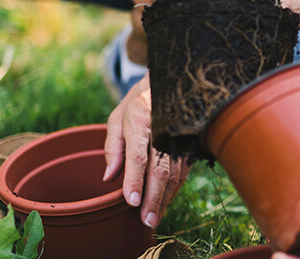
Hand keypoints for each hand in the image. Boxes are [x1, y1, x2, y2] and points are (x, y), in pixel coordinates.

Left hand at [104, 74, 189, 227]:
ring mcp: (180, 135)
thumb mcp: (118, 118)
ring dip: (166, 198)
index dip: (135, 180)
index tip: (132, 202)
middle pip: (160, 169)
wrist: (172, 81)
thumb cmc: (139, 102)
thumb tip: (109, 177)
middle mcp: (163, 128)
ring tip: (155, 217)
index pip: (139, 156)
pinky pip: (184, 169)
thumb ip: (113, 147)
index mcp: (141, 119)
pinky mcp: (190, 142)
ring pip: (176, 172)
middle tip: (147, 220)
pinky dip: (175, 188)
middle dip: (154, 197)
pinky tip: (166, 201)